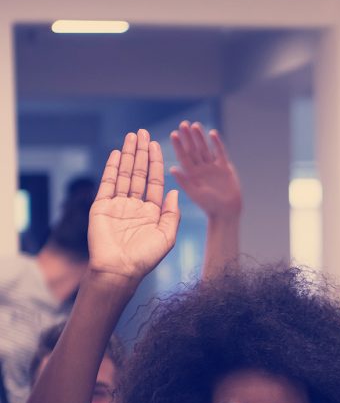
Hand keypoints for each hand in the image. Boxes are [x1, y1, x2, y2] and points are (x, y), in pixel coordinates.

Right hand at [89, 130, 179, 282]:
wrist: (118, 270)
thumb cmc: (144, 258)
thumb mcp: (166, 236)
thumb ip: (172, 214)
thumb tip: (174, 191)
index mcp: (151, 213)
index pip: (154, 181)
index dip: (156, 162)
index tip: (156, 144)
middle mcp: (134, 206)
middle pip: (139, 173)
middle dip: (141, 153)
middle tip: (142, 132)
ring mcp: (117, 205)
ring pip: (124, 174)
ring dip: (128, 155)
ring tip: (131, 136)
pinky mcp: (101, 207)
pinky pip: (108, 183)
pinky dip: (112, 167)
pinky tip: (118, 153)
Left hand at [170, 122, 241, 220]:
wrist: (227, 211)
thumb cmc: (210, 206)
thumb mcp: (194, 193)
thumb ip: (184, 181)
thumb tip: (171, 169)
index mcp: (191, 174)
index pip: (183, 157)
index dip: (179, 146)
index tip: (174, 134)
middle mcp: (200, 169)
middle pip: (193, 149)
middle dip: (188, 137)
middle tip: (183, 124)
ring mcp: (212, 167)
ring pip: (205, 148)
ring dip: (200, 137)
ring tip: (195, 125)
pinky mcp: (224, 167)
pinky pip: (219, 152)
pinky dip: (216, 143)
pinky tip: (212, 133)